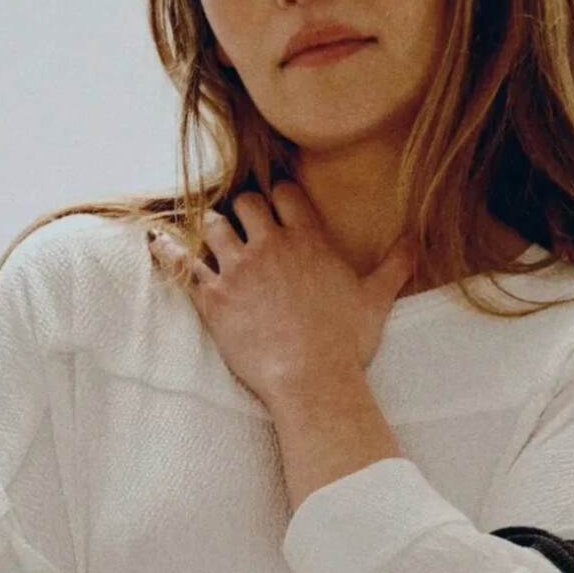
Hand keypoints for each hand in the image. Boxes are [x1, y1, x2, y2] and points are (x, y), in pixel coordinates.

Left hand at [146, 181, 416, 406]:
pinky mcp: (213, 298)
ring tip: (214, 235)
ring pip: (214, 225)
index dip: (280, 195)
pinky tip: (155, 239)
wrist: (312, 379)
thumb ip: (396, 264)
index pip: (286, 193)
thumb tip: (418, 241)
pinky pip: (182, 264)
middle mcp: (271, 245)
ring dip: (214, 229)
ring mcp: (238, 270)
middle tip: (247, 224)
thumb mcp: (377, 299)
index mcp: (309, 240)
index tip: (277, 203)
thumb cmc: (346, 342)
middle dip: (245, 210)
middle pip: (247, 203)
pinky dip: (167, 250)